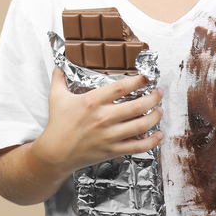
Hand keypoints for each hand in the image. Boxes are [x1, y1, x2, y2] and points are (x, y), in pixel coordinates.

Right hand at [31, 68, 162, 175]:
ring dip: (155, 117)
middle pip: (138, 106)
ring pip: (141, 125)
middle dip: (154, 98)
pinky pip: (138, 147)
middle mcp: (103, 118)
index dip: (139, 81)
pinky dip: (152, 141)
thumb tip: (59, 62)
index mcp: (92, 101)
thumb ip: (59, 77)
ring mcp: (109, 136)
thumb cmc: (57, 124)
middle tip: (158, 93)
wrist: (55, 153)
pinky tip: (158, 134)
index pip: (121, 88)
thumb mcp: (56, 97)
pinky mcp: (112, 150)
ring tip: (160, 110)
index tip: (148, 77)